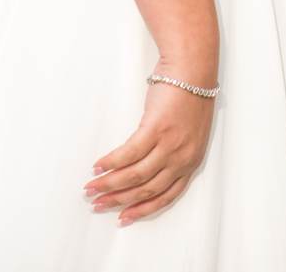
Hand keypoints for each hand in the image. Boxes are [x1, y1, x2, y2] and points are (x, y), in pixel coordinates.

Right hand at [83, 66, 215, 225]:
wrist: (192, 67)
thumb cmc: (190, 94)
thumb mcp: (190, 132)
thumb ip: (174, 151)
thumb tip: (148, 166)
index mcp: (191, 161)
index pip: (165, 196)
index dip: (143, 209)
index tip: (123, 217)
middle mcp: (181, 158)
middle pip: (146, 189)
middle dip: (119, 200)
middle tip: (98, 204)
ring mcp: (169, 144)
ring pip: (135, 175)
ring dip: (110, 184)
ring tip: (92, 187)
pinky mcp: (156, 128)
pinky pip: (129, 153)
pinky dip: (112, 162)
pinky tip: (98, 165)